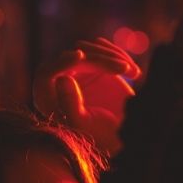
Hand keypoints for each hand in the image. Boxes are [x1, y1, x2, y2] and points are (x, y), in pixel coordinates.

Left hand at [37, 38, 140, 155]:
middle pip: (72, 56)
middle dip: (99, 59)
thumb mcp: (84, 123)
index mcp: (47, 95)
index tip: (80, 55)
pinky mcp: (94, 61)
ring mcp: (76, 67)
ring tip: (133, 73)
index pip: (47, 73)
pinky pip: (102, 47)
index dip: (62, 63)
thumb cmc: (100, 134)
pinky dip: (119, 55)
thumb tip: (61, 78)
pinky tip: (135, 73)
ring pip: (88, 48)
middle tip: (123, 70)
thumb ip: (70, 104)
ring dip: (112, 56)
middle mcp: (58, 77)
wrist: (124, 132)